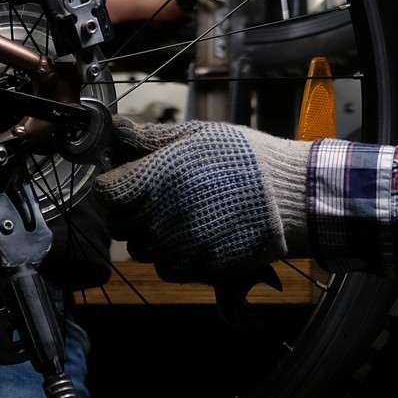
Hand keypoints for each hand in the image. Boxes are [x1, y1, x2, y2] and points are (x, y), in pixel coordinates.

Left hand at [92, 119, 310, 284]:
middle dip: (128, 214)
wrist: (290, 196)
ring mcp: (180, 246)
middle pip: (118, 227)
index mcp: (158, 177)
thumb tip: (117, 129)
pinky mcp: (198, 269)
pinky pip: (167, 268)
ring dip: (150, 237)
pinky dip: (173, 257)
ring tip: (177, 219)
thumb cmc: (245, 158)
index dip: (112, 188)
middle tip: (151, 202)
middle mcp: (161, 215)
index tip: (126, 183)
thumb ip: (152, 137)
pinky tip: (193, 238)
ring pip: (141, 250)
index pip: (106, 194)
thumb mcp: (199, 135)